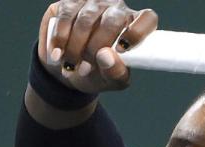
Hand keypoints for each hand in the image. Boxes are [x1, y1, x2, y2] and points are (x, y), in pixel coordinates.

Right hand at [36, 1, 157, 94]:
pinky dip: (59, 38)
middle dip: (97, 48)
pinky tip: (57, 55)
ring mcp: (93, 3)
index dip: (137, 32)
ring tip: (70, 66)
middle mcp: (117, 10)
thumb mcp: (110, 80)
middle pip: (113, 21)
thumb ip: (115, 72)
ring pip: (86, 20)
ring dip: (75, 47)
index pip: (147, 19)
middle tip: (86, 69)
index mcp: (136, 27)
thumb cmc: (98, 72)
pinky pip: (65, 16)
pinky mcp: (70, 3)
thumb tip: (106, 56)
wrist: (68, 67)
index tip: (122, 50)